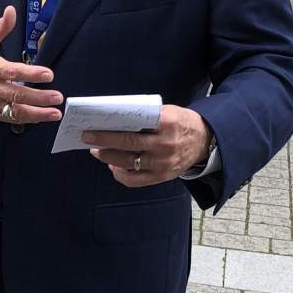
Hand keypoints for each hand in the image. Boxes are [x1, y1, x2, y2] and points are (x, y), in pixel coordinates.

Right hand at [0, 6, 62, 123]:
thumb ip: (0, 28)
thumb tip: (11, 11)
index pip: (13, 72)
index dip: (31, 74)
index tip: (48, 74)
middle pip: (17, 94)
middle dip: (39, 97)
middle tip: (57, 97)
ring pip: (15, 110)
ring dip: (37, 113)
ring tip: (55, 113)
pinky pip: (9, 118)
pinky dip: (25, 119)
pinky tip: (40, 117)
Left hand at [84, 106, 210, 187]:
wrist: (205, 141)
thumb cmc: (180, 123)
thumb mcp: (168, 112)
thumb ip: (145, 116)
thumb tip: (114, 119)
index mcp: (166, 124)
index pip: (133, 127)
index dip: (110, 130)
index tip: (92, 128)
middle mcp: (165, 145)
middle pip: (128, 146)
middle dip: (104, 142)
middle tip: (87, 139)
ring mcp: (163, 163)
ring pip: (129, 164)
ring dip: (108, 158)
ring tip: (97, 152)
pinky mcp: (162, 177)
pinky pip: (135, 180)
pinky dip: (120, 174)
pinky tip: (112, 166)